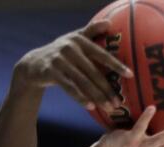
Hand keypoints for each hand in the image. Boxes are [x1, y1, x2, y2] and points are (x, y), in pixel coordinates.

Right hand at [14, 20, 132, 110]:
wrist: (33, 63)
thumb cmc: (59, 51)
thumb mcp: (73, 39)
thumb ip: (91, 31)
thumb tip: (109, 23)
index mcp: (79, 41)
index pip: (102, 54)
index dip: (116, 65)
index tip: (130, 75)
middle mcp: (70, 49)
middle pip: (93, 72)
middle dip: (107, 89)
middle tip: (118, 102)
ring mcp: (59, 61)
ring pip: (82, 82)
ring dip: (96, 97)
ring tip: (108, 108)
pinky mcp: (51, 72)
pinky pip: (68, 88)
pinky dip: (80, 98)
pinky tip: (90, 107)